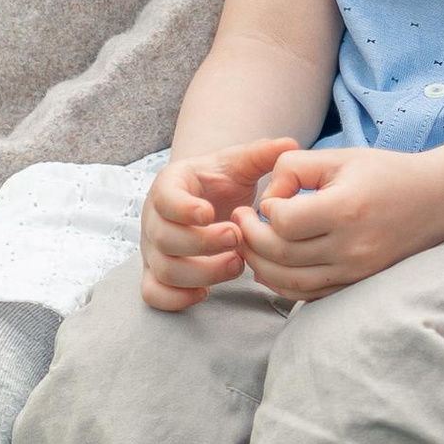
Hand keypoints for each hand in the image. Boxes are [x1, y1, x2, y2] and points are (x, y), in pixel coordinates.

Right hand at [141, 135, 297, 309]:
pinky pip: (154, 294)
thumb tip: (289, 144)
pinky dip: (178, 299)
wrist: (204, 200)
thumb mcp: (238, 165)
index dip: (184, 209)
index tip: (210, 213)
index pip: (165, 199)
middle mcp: (154, 219)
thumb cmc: (221, 182)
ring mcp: (153, 250)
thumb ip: (260, 154)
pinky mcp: (157, 274)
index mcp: (169, 186)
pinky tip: (208, 292)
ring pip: (164, 270)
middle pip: (166, 239)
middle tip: (237, 239)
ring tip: (237, 264)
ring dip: (202, 273)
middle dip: (203, 244)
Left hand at [235, 146, 443, 301]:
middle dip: (251, 240)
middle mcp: (351, 246)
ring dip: (260, 266)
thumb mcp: (339, 157)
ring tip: (249, 245)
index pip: (285, 222)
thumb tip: (265, 201)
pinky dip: (282, 285)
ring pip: (290, 281)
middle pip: (281, 255)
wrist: (436, 200)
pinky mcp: (357, 283)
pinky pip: (309, 295)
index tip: (264, 200)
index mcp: (346, 209)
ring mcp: (356, 270)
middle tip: (239, 223)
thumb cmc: (384, 172)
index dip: (266, 211)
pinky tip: (269, 267)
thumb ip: (294, 168)